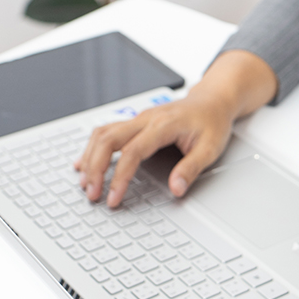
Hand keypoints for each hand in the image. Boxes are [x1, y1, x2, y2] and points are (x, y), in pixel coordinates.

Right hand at [73, 50, 276, 206]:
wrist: (212, 100)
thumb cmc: (212, 122)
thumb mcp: (210, 148)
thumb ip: (191, 169)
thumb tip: (176, 189)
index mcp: (164, 125)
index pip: (132, 152)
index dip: (119, 177)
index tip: (113, 198)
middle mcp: (146, 118)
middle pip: (108, 140)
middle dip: (95, 168)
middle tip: (92, 193)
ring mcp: (139, 118)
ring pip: (103, 133)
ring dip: (90, 158)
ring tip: (86, 182)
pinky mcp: (135, 121)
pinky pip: (106, 131)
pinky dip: (93, 147)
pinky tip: (85, 162)